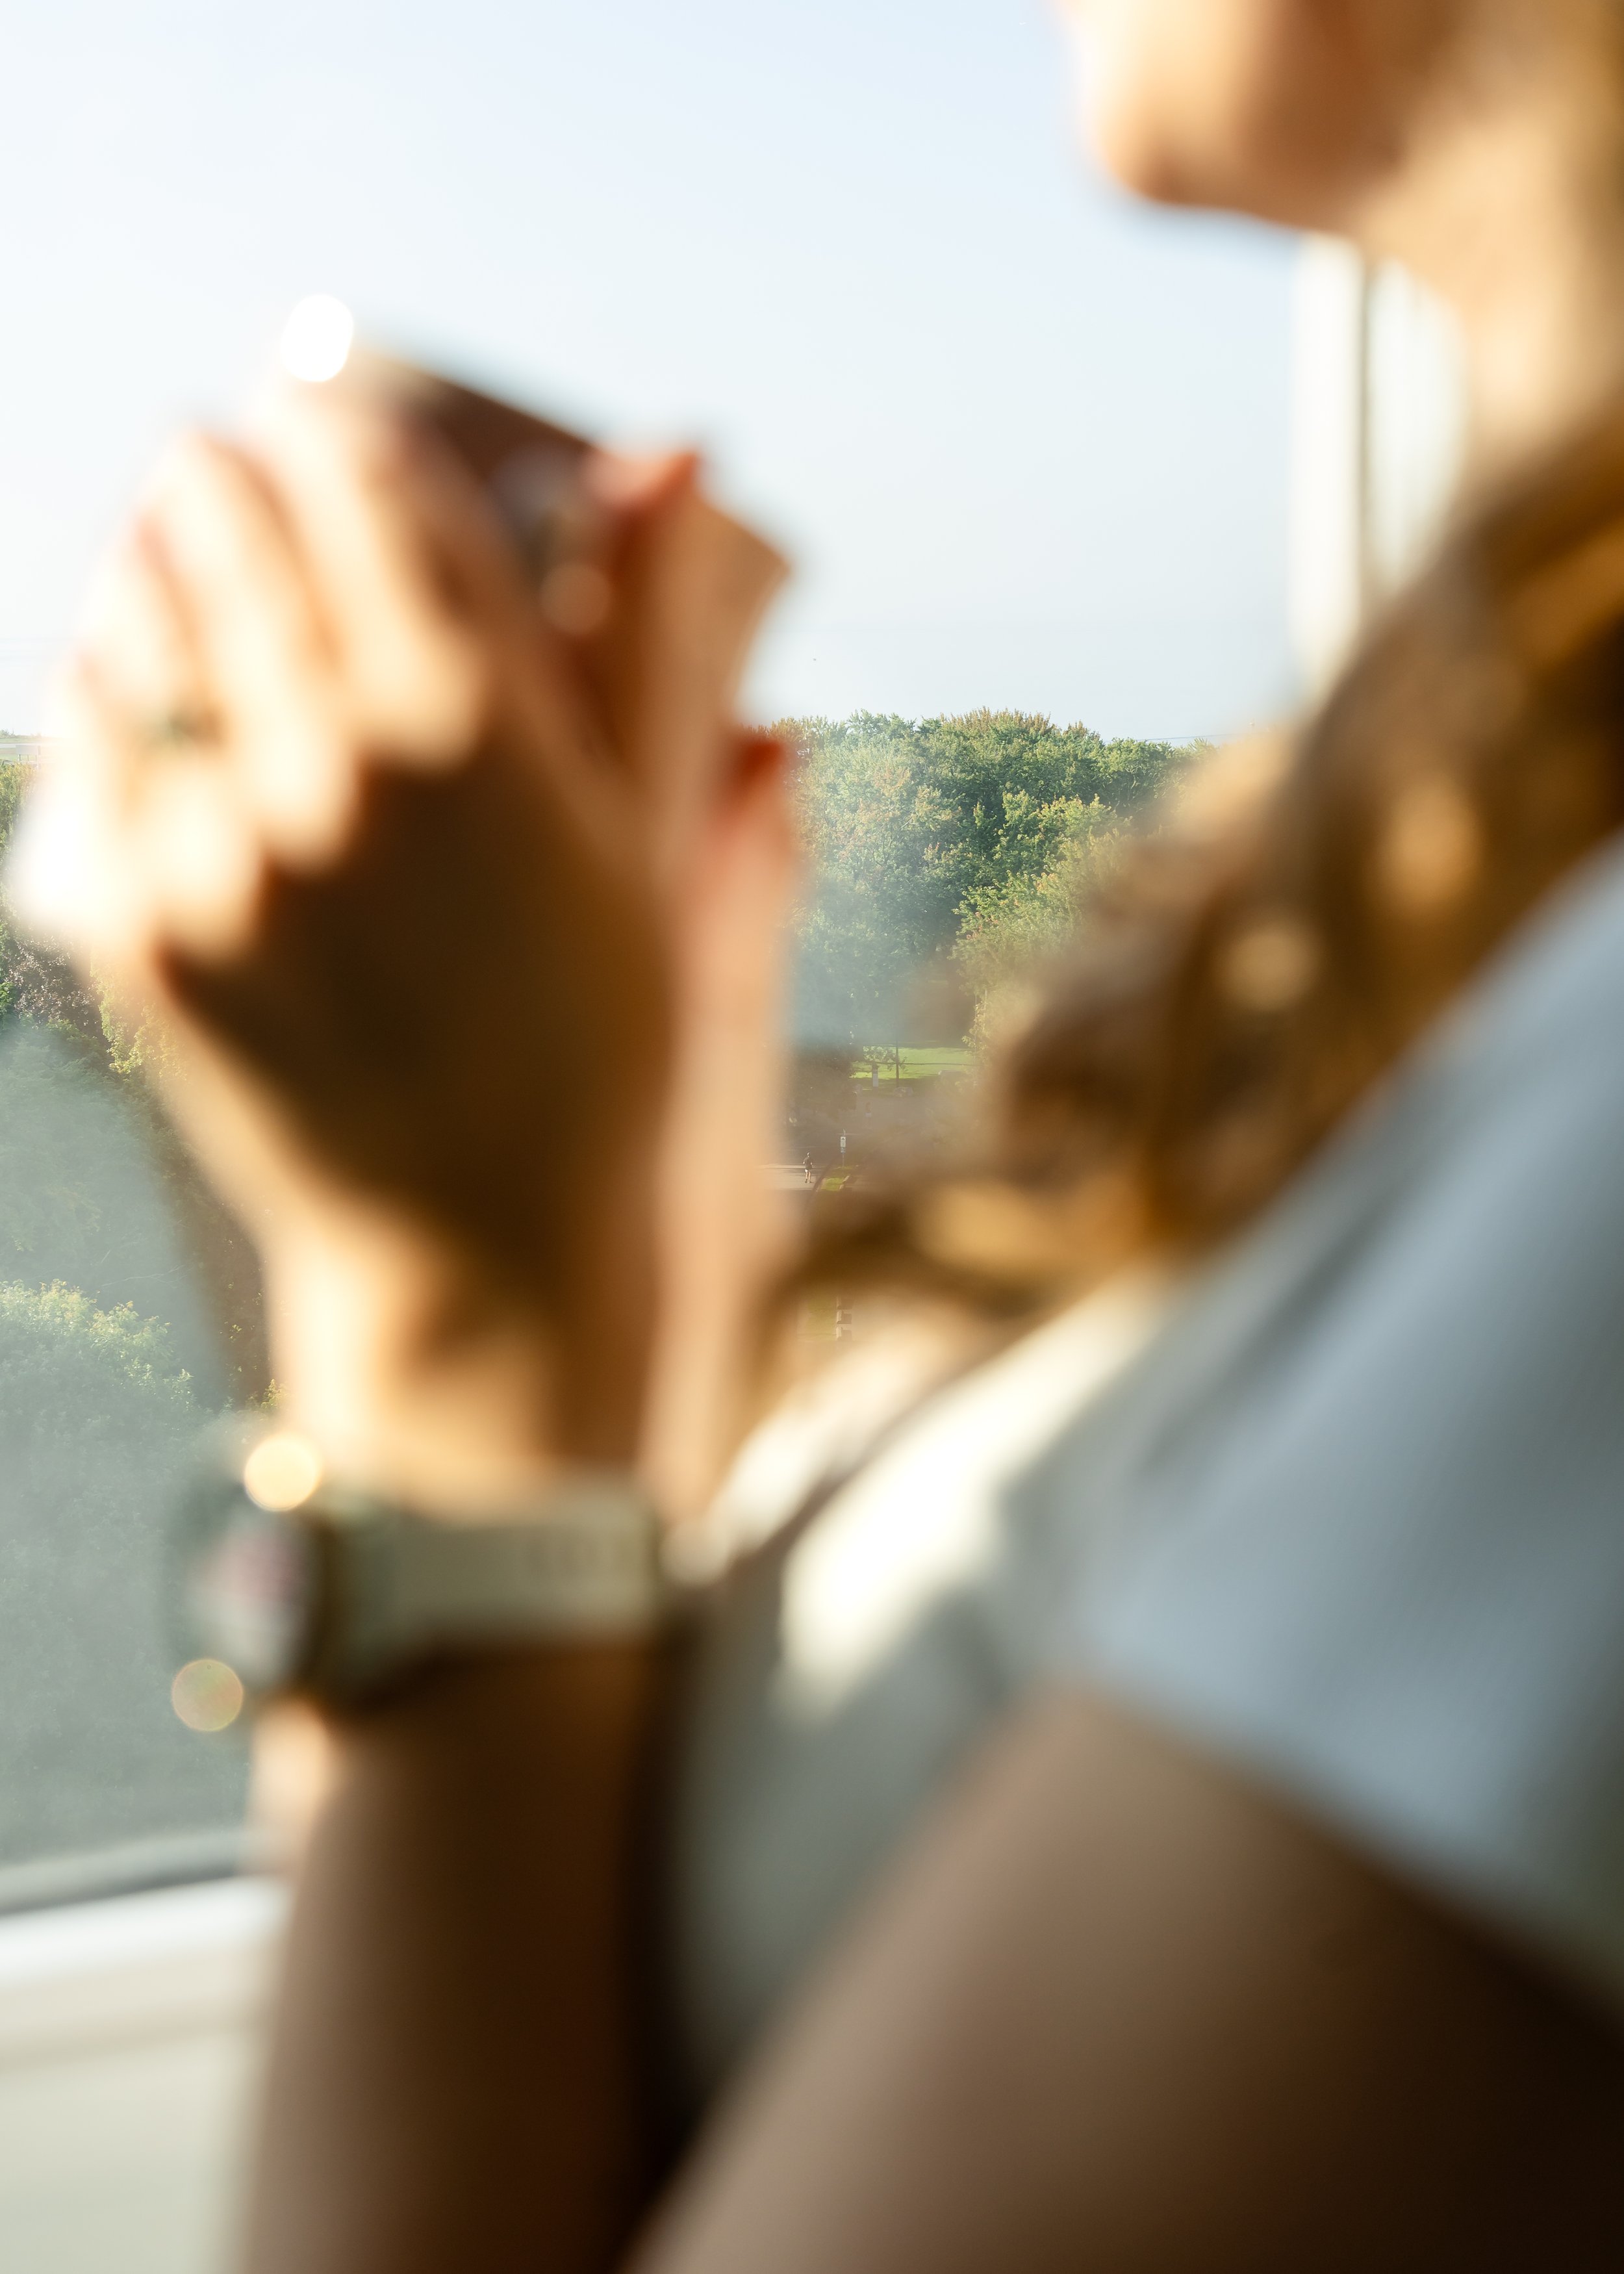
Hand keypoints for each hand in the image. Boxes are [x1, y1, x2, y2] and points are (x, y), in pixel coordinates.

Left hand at [17, 395, 772, 1494]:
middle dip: (229, 474)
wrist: (480, 1243)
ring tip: (162, 536)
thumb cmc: (593, 1040)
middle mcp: (333, 775)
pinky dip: (95, 687)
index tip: (317, 409)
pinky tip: (113, 665)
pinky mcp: (139, 935)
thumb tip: (674, 449)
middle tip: (220, 452)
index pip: (378, 498)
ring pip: (143, 631)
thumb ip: (643, 636)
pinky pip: (87, 759)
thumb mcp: (642, 836)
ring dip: (145, 555)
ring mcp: (219, 858)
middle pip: (244, 540)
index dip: (339, 432)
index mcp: (476, 734)